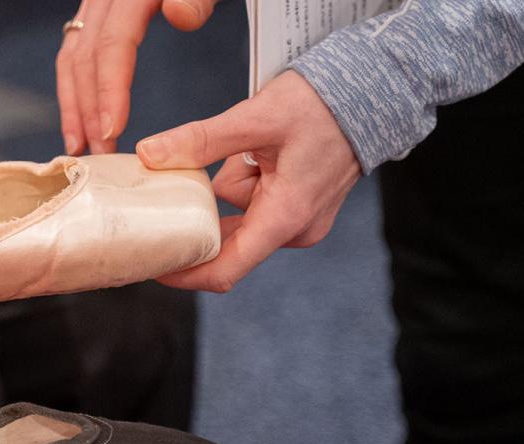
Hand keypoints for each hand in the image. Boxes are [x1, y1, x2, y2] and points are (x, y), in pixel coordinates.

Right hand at [57, 0, 214, 154]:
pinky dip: (75, 87)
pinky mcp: (101, 11)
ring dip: (73, 105)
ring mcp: (99, 3)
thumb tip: (179, 17)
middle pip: (83, 57)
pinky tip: (81, 115)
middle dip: (86, 110)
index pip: (111, 45)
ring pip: (72, 56)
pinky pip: (77, 51)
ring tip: (80, 147)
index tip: (112, 130)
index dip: (109, 91)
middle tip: (98, 156)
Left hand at [136, 71, 361, 291]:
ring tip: (249, 147)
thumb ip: (201, 140)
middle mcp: (294, 229)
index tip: (152, 264)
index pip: (225, 269)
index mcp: (284, 218)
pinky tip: (257, 152)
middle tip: (181, 181)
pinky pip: (254, 204)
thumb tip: (150, 154)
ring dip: (227, 184)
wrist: (374, 91)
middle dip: (202, 212)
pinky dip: (245, 181)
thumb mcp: (255, 117)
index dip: (184, 273)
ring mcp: (299, 221)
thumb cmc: (323, 104)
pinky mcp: (299, 208)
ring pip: (237, 214)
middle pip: (227, 240)